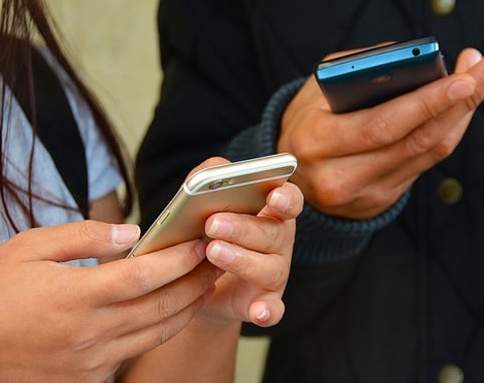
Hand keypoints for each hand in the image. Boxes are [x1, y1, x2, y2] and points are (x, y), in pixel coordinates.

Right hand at [0, 221, 218, 382]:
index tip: (200, 243)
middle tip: (217, 261)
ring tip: (204, 286)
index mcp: (76, 296)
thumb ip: (83, 237)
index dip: (179, 259)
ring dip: (187, 309)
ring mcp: (92, 362)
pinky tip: (169, 314)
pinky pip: (134, 353)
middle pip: (162, 306)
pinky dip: (158, 332)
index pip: (145, 275)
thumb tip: (131, 233)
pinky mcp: (89, 380)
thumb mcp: (27, 249)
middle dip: (196, 282)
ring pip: (156, 334)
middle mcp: (91, 333)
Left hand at [199, 176, 302, 327]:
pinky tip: (257, 311)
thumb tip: (216, 171)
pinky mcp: (265, 303)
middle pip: (274, 233)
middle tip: (213, 223)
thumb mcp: (203, 201)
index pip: (289, 200)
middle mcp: (279, 243)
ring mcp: (275, 274)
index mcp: (271, 213)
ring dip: (243, 260)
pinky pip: (273, 309)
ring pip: (270, 268)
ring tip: (213, 252)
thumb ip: (209, 178)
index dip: (285, 197)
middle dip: (244, 227)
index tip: (273, 195)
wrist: (195, 281)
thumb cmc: (205, 232)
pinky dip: (268, 311)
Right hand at [277, 47, 483, 218]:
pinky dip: (446, 134)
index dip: (426, 103)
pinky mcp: (380, 201)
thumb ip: (360, 70)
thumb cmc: (307, 121)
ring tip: (481, 80)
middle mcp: (339, 176)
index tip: (462, 79)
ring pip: (427, 154)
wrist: (291, 175)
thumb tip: (415, 61)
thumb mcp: (318, 89)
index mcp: (316, 142)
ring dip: (461, 116)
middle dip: (458, 103)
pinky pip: (424, 165)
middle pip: (414, 141)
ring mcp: (362, 195)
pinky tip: (460, 109)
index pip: (382, 125)